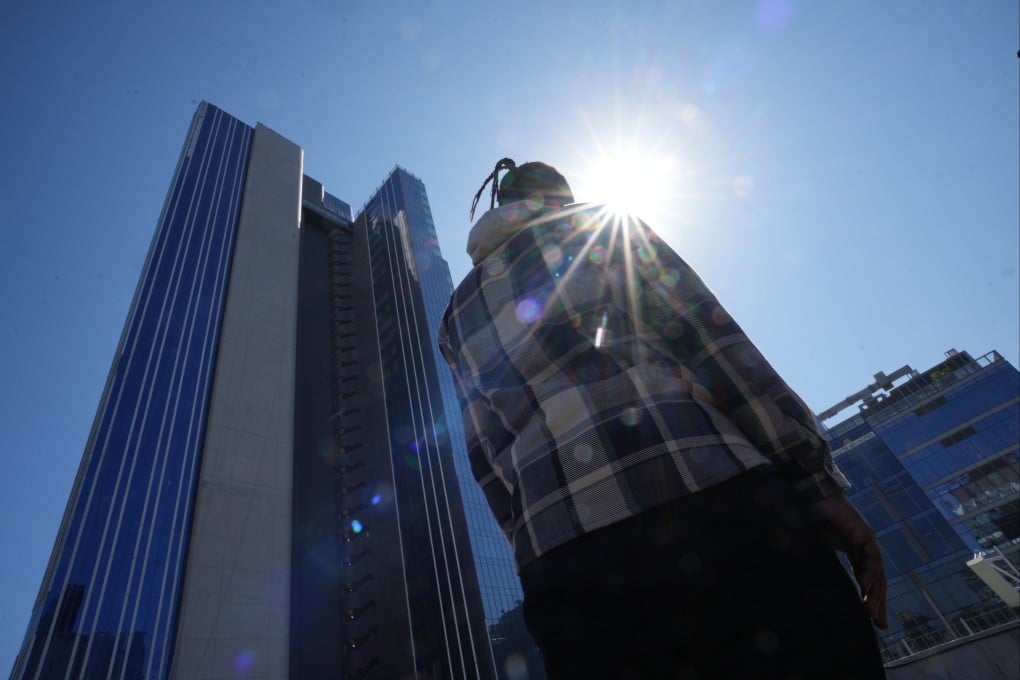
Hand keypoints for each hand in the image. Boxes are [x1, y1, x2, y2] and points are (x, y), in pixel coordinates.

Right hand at [811, 493, 887, 628]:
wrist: (810, 491)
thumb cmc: (811, 514)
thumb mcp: (817, 544)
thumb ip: (819, 558)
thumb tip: (803, 581)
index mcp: (855, 549)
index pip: (867, 578)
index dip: (871, 598)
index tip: (873, 621)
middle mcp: (865, 545)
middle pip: (877, 578)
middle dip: (878, 602)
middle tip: (879, 624)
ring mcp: (865, 538)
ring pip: (877, 570)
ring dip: (875, 592)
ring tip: (872, 611)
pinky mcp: (861, 530)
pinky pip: (869, 555)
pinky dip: (869, 572)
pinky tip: (866, 586)